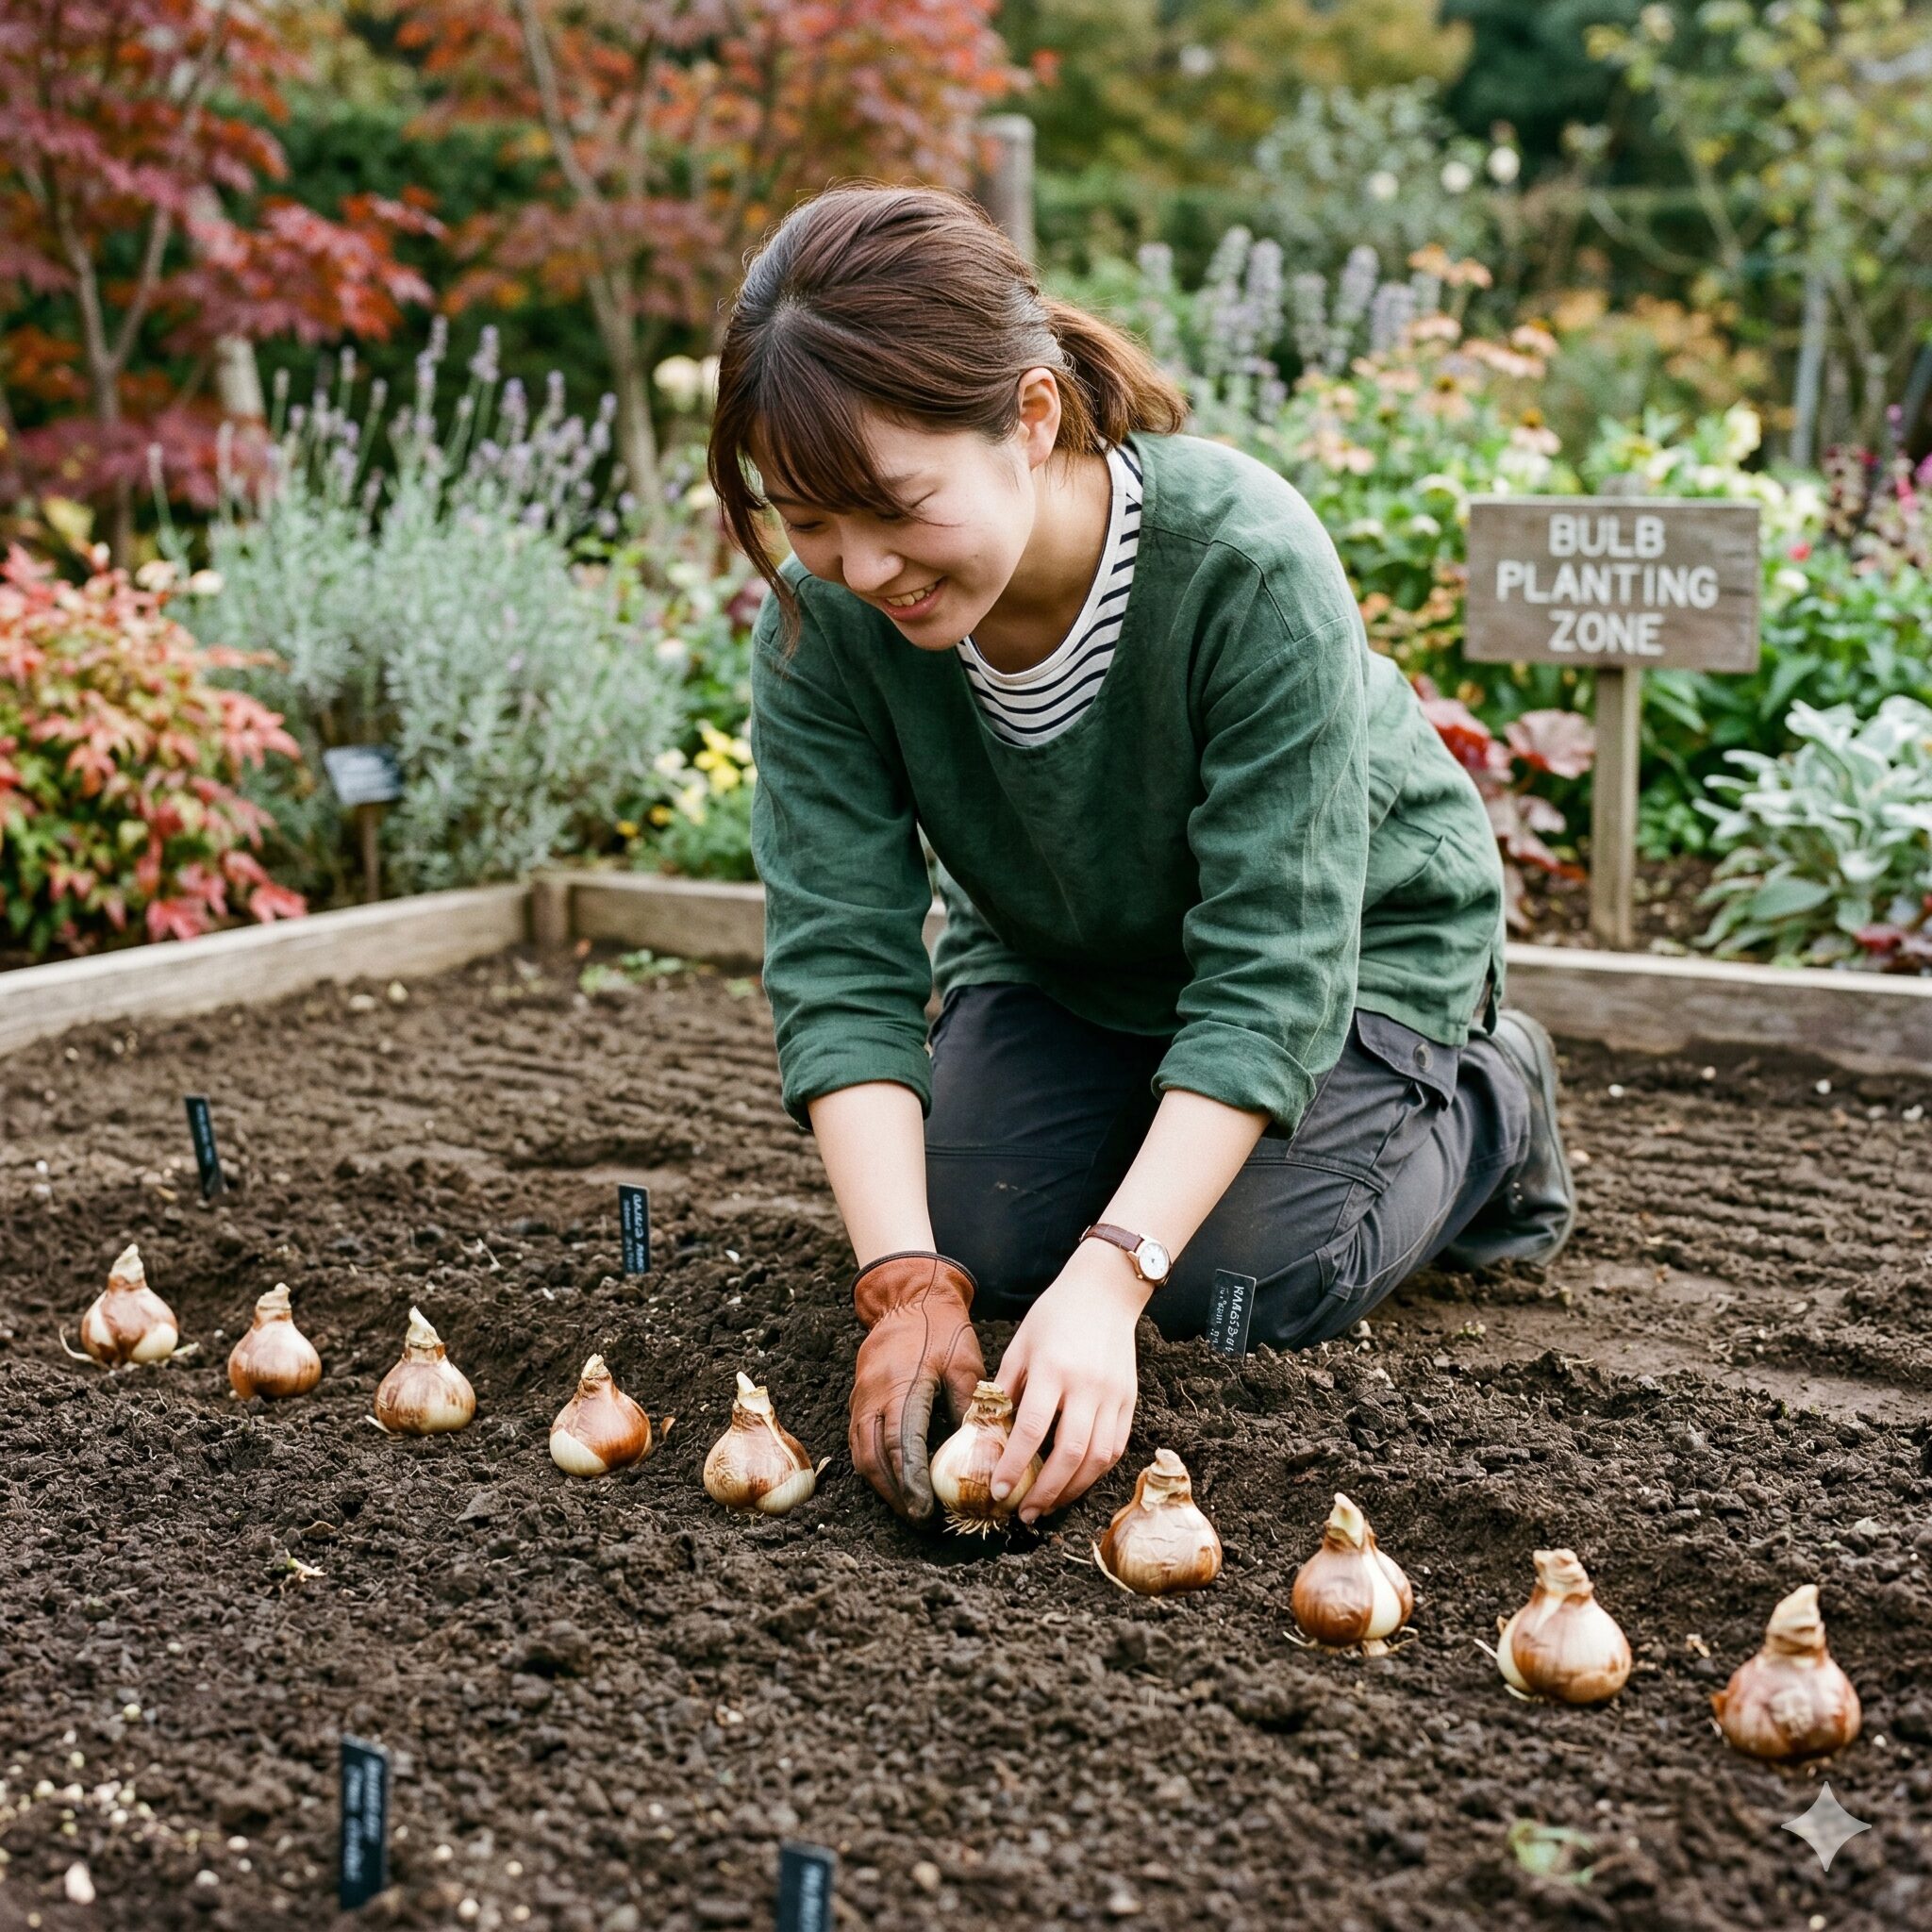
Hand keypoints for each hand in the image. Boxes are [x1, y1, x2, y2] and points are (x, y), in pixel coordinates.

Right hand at [848, 1252, 984, 1520]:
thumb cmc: (942, 1328)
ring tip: (908, 1509)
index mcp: (901, 1385)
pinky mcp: (858, 1399)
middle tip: (920, 1519)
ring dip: (882, 1486)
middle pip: (875, 1457)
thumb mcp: (964, 1362)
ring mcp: (861, 1398)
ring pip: (862, 1453)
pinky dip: (872, 1467)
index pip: (901, 1443)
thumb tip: (981, 1449)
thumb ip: (967, 1405)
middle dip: (896, 1494)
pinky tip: (891, 1483)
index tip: (927, 1508)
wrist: (907, 1296)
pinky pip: (858, 1441)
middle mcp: (873, 1395)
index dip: (912, 1480)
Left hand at [992, 1239, 1147, 1522]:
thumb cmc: (1055, 1316)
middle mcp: (1087, 1386)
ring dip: (1072, 1490)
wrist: (1105, 1292)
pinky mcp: (1129, 1401)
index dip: (1014, 1464)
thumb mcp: (1021, 1344)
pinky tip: (1075, 1482)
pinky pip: (1115, 1447)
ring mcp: (1113, 1395)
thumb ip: (1005, 1387)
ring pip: (1097, 1458)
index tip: (998, 1489)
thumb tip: (984, 1429)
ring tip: (1048, 1504)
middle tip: (1024, 1513)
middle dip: (1046, 1490)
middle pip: (1069, 1452)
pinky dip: (1095, 1472)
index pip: (1032, 1427)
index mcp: (1052, 1369)